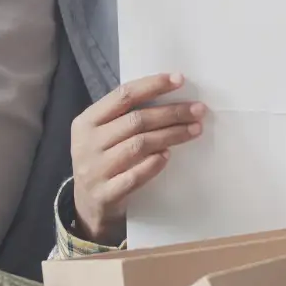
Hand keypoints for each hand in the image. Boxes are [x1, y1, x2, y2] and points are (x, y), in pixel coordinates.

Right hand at [71, 73, 204, 243]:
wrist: (87, 206)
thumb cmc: (103, 161)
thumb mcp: (103, 135)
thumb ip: (125, 117)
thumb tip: (171, 97)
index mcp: (86, 121)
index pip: (123, 95)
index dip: (153, 85)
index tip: (179, 80)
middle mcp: (87, 143)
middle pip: (136, 120)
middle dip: (171, 113)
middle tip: (198, 110)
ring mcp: (94, 170)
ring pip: (139, 145)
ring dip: (171, 135)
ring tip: (194, 130)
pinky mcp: (105, 194)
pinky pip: (135, 176)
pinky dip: (154, 164)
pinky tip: (168, 156)